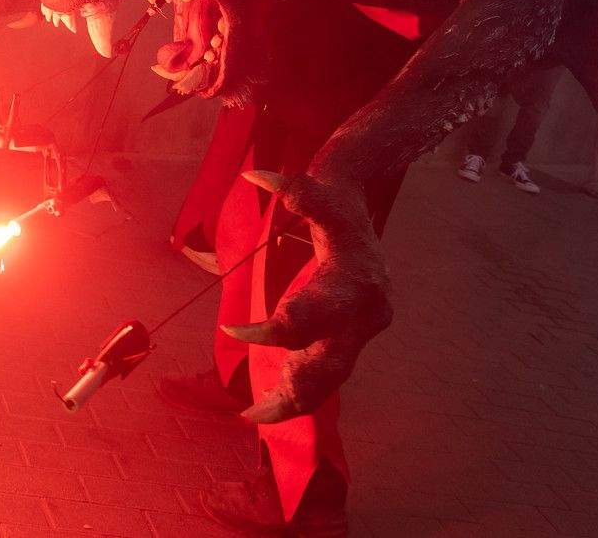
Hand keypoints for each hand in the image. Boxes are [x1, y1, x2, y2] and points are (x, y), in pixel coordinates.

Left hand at [220, 170, 389, 423]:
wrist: (365, 206)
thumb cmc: (336, 199)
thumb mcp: (318, 189)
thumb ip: (293, 189)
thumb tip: (256, 177)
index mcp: (355, 282)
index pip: (309, 318)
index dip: (270, 331)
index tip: (231, 332)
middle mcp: (365, 314)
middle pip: (330, 365)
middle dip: (293, 389)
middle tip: (252, 411)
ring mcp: (363, 330)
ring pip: (332, 379)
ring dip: (294, 401)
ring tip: (254, 418)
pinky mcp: (354, 337)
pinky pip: (329, 374)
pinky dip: (302, 391)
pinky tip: (271, 407)